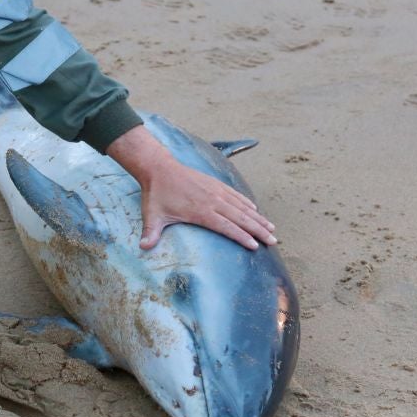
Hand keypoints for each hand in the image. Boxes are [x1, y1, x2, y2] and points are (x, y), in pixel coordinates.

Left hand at [106, 126, 276, 251]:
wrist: (159, 168)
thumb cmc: (156, 194)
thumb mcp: (152, 215)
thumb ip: (150, 233)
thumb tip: (142, 248)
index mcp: (201, 212)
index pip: (226, 227)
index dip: (241, 237)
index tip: (255, 246)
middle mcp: (212, 201)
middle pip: (241, 218)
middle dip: (258, 230)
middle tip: (274, 241)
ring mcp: (216, 191)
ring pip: (242, 206)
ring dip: (258, 218)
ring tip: (272, 228)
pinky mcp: (215, 184)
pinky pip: (235, 195)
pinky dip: (247, 203)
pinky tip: (255, 210)